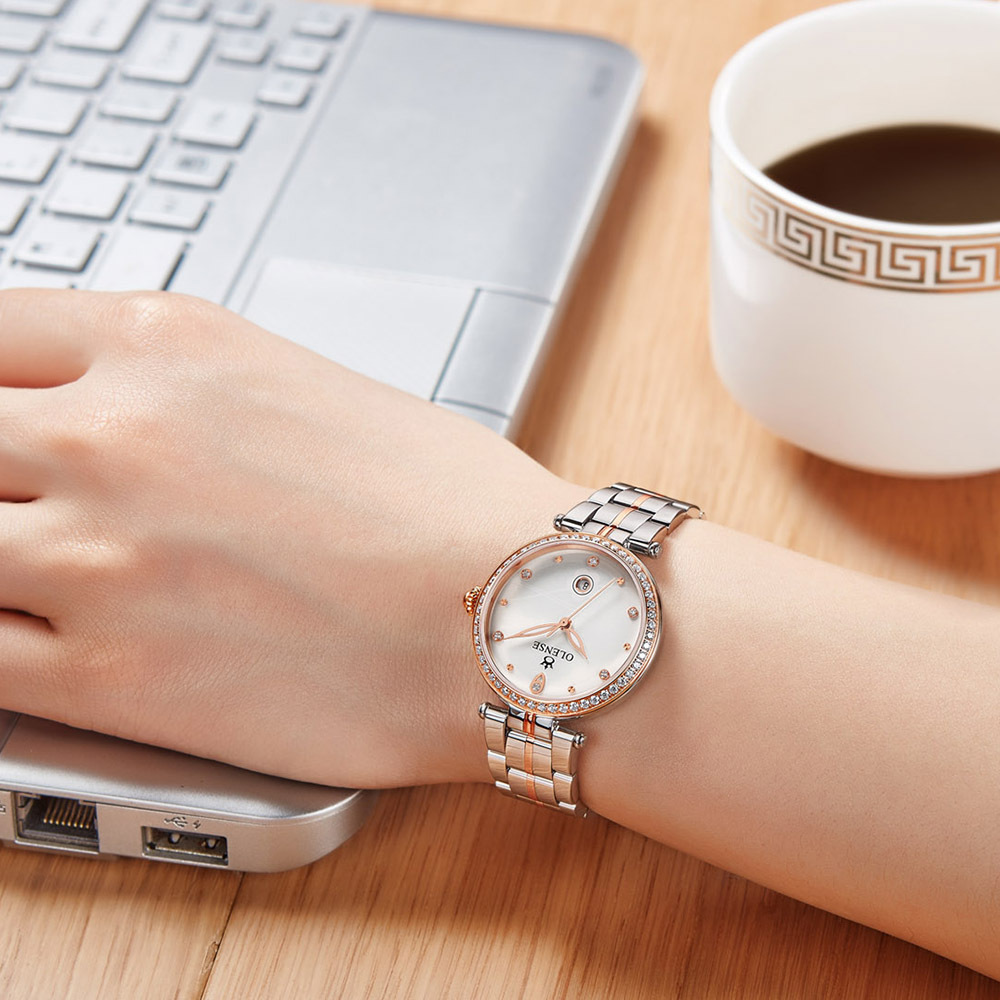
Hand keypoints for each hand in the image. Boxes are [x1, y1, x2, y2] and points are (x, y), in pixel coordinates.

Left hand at [0, 289, 583, 787]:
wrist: (524, 612)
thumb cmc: (451, 506)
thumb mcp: (304, 391)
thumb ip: (182, 393)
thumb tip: (114, 418)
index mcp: (166, 343)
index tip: (0, 424)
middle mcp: (112, 434)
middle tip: (28, 511)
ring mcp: (95, 556)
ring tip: (39, 578)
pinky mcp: (106, 679)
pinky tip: (35, 643)